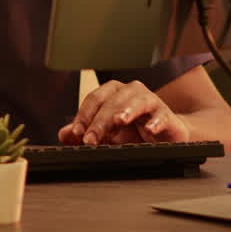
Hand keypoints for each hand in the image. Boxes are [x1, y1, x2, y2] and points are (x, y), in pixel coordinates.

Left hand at [57, 80, 190, 145]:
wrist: (165, 136)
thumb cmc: (134, 131)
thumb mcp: (106, 134)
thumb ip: (85, 132)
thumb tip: (64, 134)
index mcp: (113, 93)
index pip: (94, 99)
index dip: (84, 115)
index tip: (77, 133)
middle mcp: (130, 92)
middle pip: (112, 102)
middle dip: (99, 121)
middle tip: (90, 139)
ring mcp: (150, 101)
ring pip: (137, 102)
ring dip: (127, 111)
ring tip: (119, 121)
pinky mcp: (167, 115)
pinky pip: (161, 115)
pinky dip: (156, 121)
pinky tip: (150, 129)